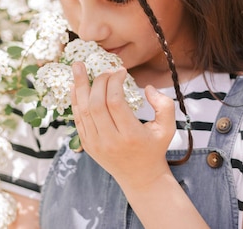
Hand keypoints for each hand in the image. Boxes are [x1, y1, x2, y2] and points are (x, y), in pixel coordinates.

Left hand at [70, 62, 175, 188]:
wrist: (140, 177)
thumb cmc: (154, 147)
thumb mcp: (167, 128)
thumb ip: (164, 105)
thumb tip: (148, 88)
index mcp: (130, 136)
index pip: (115, 102)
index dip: (115, 82)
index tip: (121, 70)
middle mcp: (110, 141)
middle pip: (96, 104)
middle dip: (98, 81)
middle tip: (105, 68)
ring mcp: (95, 144)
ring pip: (82, 110)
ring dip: (79, 86)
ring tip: (77, 66)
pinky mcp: (87, 144)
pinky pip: (77, 118)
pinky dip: (75, 100)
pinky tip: (75, 85)